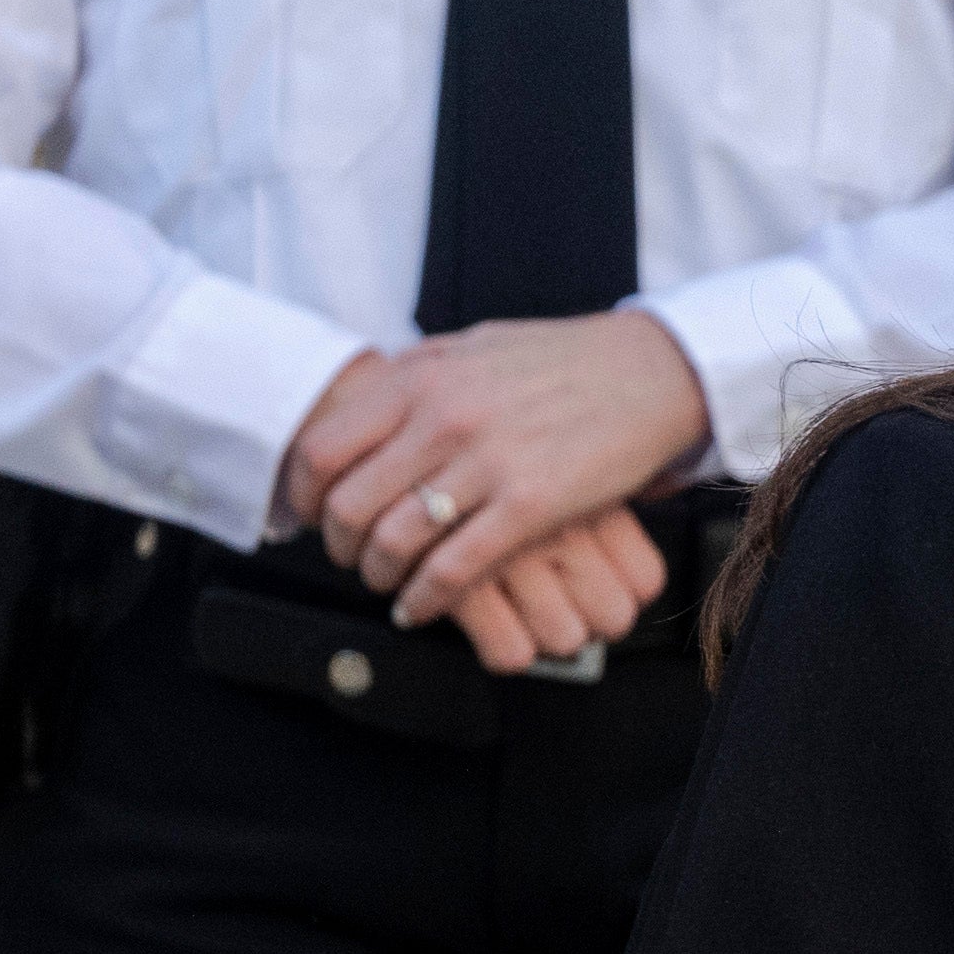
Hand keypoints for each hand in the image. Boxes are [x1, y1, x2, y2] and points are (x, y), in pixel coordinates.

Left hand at [274, 311, 712, 645]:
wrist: (650, 372)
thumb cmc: (563, 359)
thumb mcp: (475, 345)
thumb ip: (418, 371)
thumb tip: (370, 394)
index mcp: (421, 378)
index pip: (323, 449)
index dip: (303, 495)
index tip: (310, 515)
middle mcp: (443, 418)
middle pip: (348, 505)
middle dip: (338, 545)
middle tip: (350, 557)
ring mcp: (486, 463)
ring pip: (394, 542)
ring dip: (379, 577)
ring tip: (387, 585)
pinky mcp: (530, 505)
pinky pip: (453, 569)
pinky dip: (424, 600)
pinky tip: (421, 608)